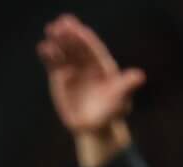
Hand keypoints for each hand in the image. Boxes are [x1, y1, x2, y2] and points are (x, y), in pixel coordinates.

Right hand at [38, 13, 144, 166]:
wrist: (95, 126)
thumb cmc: (111, 111)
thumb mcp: (120, 99)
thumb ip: (126, 86)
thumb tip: (139, 76)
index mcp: (102, 64)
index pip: (92, 48)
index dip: (85, 38)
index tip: (77, 28)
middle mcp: (86, 63)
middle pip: (77, 46)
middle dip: (69, 35)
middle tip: (61, 23)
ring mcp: (72, 68)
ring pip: (64, 51)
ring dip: (57, 41)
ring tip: (50, 29)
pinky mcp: (60, 77)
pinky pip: (53, 63)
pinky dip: (48, 55)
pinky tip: (42, 46)